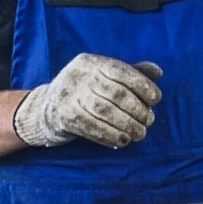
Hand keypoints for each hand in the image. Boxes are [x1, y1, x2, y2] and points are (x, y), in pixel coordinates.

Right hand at [11, 54, 163, 148]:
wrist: (44, 110)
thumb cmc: (83, 93)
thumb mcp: (103, 78)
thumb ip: (130, 74)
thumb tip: (157, 72)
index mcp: (91, 61)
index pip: (121, 70)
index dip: (142, 85)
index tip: (155, 99)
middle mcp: (78, 74)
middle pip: (116, 93)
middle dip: (138, 109)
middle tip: (149, 121)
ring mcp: (68, 95)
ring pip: (106, 111)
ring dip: (127, 125)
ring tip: (139, 134)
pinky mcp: (63, 115)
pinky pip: (92, 127)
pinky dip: (111, 136)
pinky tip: (122, 141)